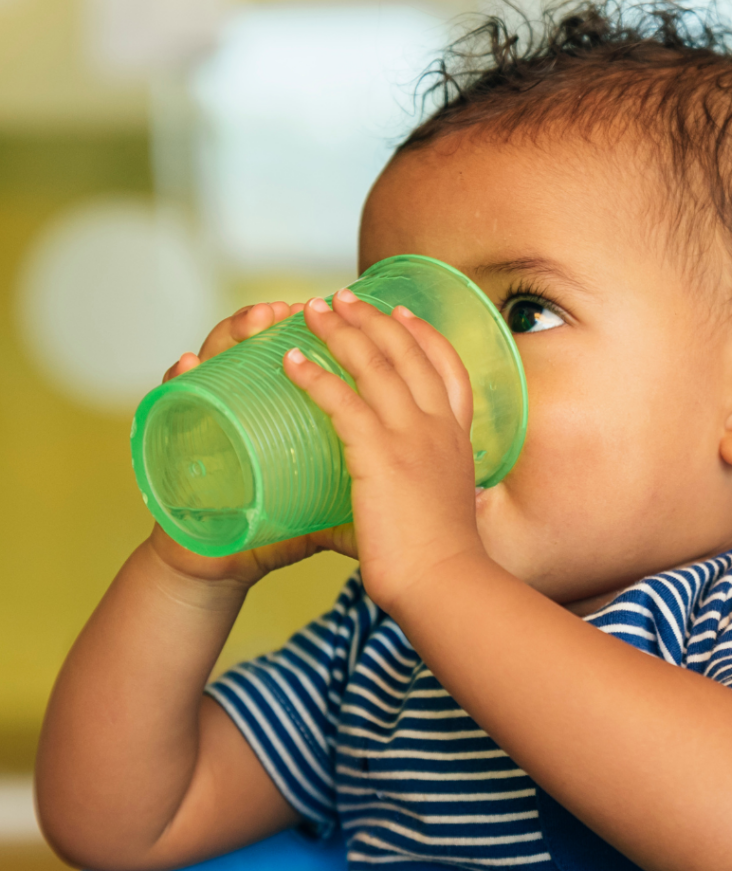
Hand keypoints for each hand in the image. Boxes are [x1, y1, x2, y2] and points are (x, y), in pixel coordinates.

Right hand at [150, 300, 345, 587]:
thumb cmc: (275, 530)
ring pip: (219, 357)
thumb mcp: (331, 508)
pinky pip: (174, 401)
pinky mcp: (176, 439)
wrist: (220, 564)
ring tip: (260, 319)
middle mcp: (247, 402)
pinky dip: (179, 378)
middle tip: (303, 307)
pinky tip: (188, 364)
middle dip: (285, 317)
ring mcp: (211, 415)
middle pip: (261, 342)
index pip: (304, 356)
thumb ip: (366, 489)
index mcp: (285, 412)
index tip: (353, 314)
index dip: (327, 333)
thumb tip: (417, 489)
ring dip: (236, 332)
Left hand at [283, 290, 485, 612]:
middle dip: (374, 318)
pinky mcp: (380, 454)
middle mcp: (439, 427)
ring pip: (375, 365)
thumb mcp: (442, 507)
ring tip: (312, 310)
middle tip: (344, 297)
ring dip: (341, 332)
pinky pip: (341, 401)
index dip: (424, 336)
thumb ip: (422, 490)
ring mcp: (412, 437)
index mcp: (456, 438)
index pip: (448, 370)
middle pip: (408, 353)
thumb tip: (401, 499)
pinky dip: (315, 376)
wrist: (443, 581)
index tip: (403, 314)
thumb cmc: (440, 558)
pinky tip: (292, 361)